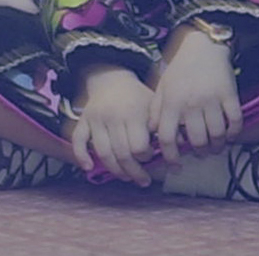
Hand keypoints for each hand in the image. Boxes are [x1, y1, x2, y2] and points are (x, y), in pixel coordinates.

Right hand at [64, 65, 156, 185]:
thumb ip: (163, 124)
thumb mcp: (153, 105)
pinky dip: (81, 155)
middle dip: (134, 172)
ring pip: (103, 152)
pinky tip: (89, 167)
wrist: (111, 77)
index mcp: (132, 113)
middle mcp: (112, 117)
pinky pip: (78, 140)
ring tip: (126, 178)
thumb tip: (181, 144)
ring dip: (115, 170)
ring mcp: (95, 119)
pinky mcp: (83, 120)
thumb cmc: (136, 96)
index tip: (152, 156)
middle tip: (143, 180)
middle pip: (122, 154)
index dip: (147, 157)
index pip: (139, 147)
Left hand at [149, 26, 242, 164]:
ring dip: (217, 146)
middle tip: (200, 153)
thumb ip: (155, 110)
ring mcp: (212, 100)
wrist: (202, 46)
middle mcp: (191, 103)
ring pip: (217, 135)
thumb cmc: (179, 69)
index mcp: (171, 102)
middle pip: (196, 141)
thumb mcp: (161, 87)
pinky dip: (234, 133)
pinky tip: (229, 135)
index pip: (167, 137)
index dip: (170, 156)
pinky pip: (235, 122)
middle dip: (199, 152)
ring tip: (214, 147)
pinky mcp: (230, 95)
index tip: (175, 165)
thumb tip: (152, 133)